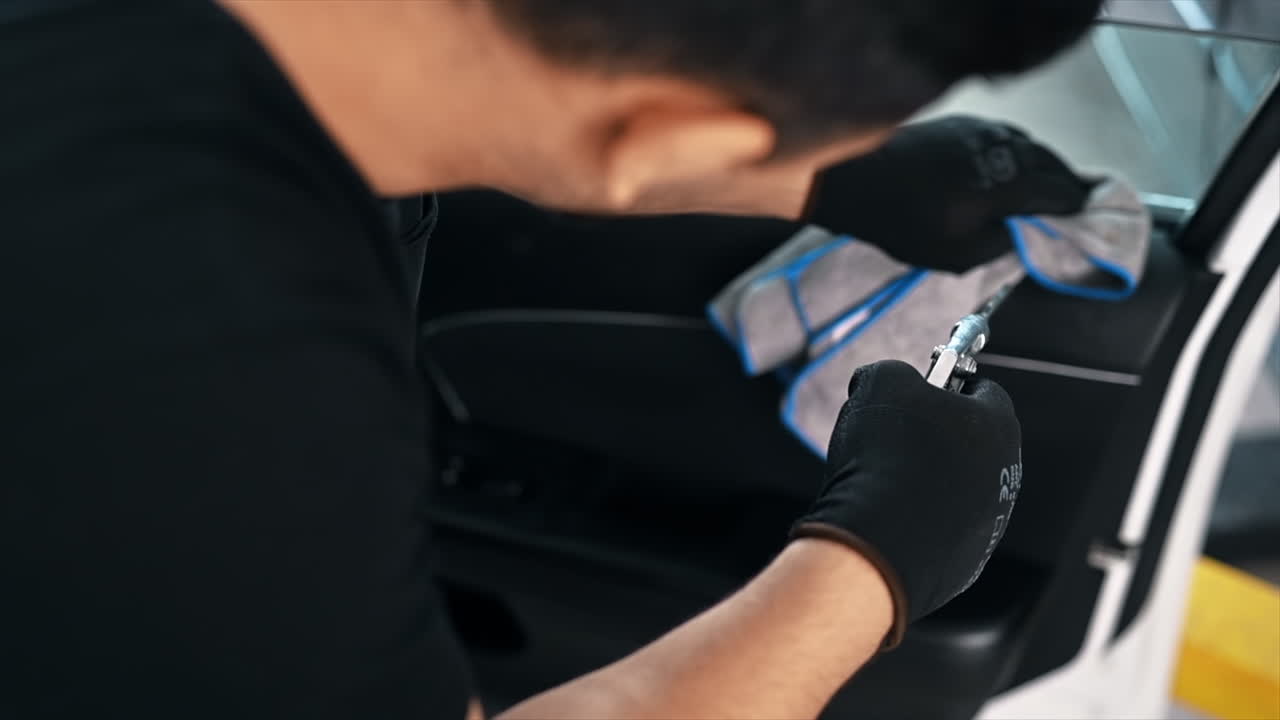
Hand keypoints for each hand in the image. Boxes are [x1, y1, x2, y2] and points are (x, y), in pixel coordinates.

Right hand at [791, 360, 1022, 647]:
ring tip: (881, 479)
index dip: (944, 384)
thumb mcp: (879, 382)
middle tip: (891, 433)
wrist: (880, 542)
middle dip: (932, 434)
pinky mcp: (965, 561)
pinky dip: (916, 519)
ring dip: (924, 479)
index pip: (982, 390)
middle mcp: (1004, 474)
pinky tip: (886, 515)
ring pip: (954, 487)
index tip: (916, 389)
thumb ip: (889, 372)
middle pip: (968, 441)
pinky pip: (940, 528)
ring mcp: (989, 522)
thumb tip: (881, 382)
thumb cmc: (887, 458)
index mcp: (997, 425)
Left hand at [806, 115, 1093, 272]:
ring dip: (1041, 164)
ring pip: (1027, 145)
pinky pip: (1002, 135)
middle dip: (1063, 182)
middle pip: (1050, 163)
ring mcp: (983, 130)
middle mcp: (1005, 149)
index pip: (1060, 191)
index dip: (1075, 206)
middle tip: (1073, 198)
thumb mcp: (957, 254)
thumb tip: (1019, 233)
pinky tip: (1009, 162)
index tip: (1083, 215)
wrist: (859, 179)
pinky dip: (1015, 150)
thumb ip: (998, 244)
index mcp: (1011, 183)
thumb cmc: (904, 221)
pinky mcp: (961, 123)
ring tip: (1044, 181)